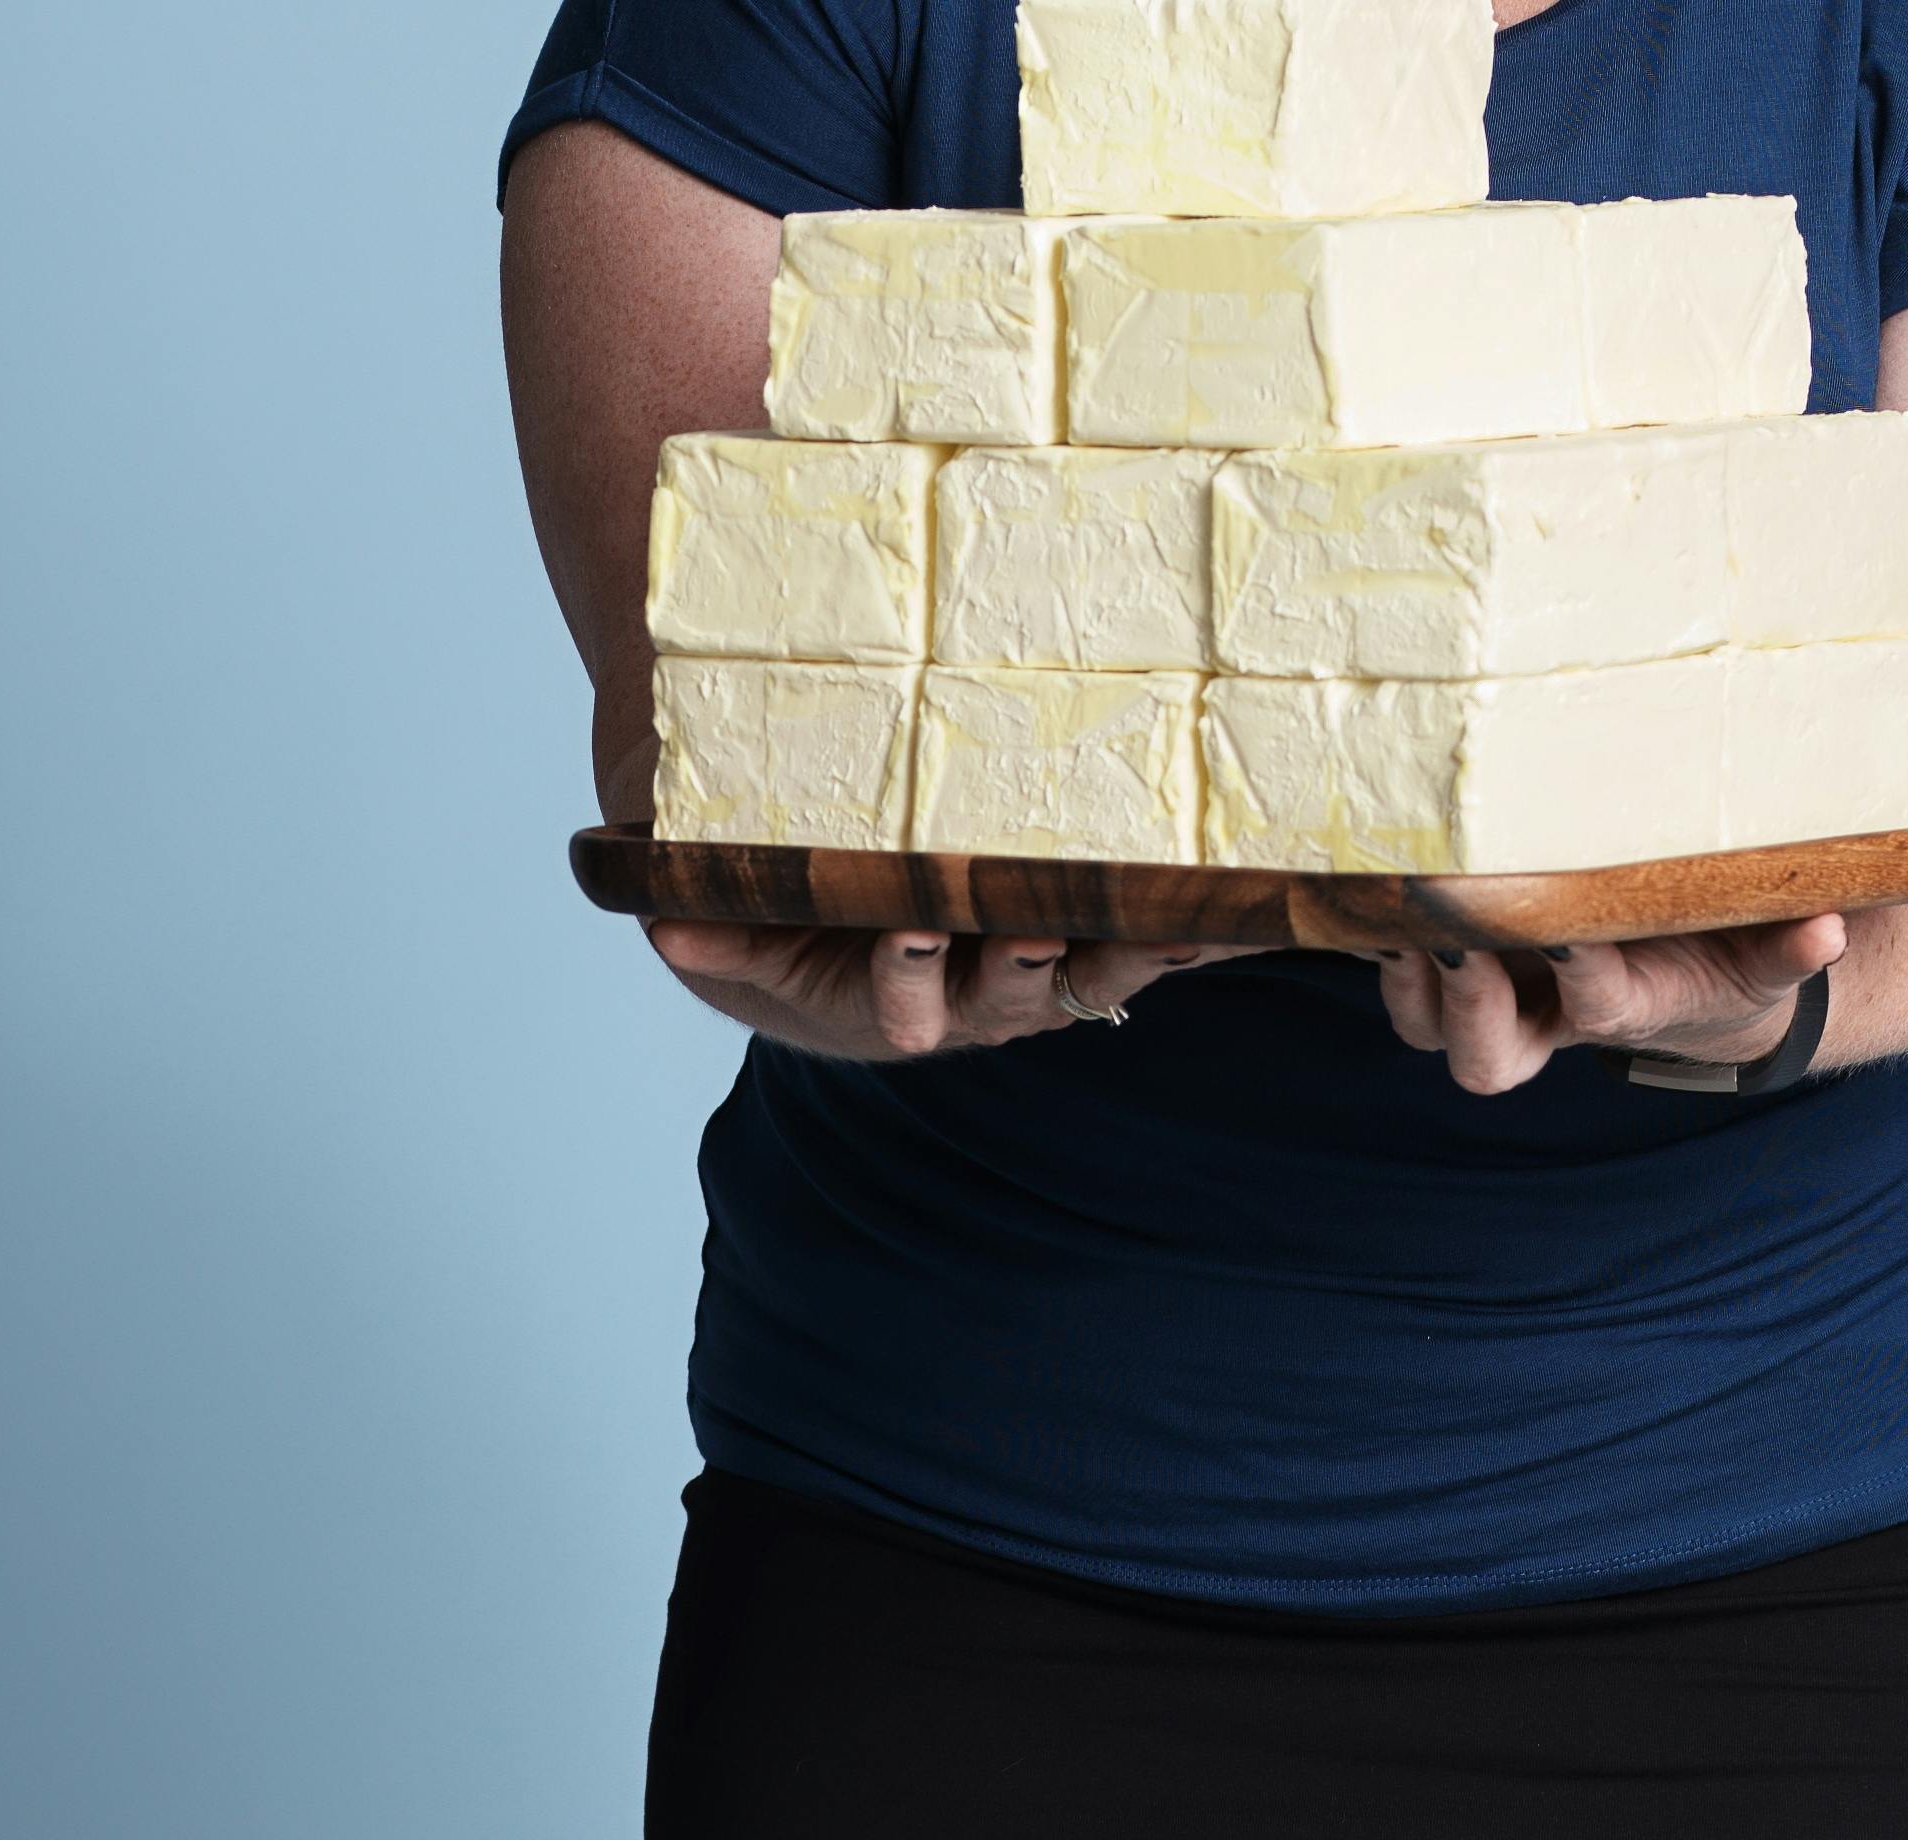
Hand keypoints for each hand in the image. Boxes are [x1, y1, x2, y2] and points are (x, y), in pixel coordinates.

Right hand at [645, 920, 1257, 1061]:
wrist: (875, 951)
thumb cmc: (814, 933)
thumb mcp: (763, 936)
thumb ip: (723, 930)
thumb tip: (662, 918)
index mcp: (900, 1000)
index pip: (903, 995)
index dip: (908, 971)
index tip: (905, 924)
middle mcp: (984, 1000)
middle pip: (1014, 989)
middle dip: (1028, 962)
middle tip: (1038, 924)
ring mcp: (1049, 977)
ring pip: (1097, 971)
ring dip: (1137, 951)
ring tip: (1174, 919)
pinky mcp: (1101, 944)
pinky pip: (1153, 942)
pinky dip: (1194, 930)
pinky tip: (1245, 906)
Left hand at [1372, 914, 1844, 1095]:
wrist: (1678, 976)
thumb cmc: (1718, 955)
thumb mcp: (1763, 954)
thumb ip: (1789, 947)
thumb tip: (1827, 926)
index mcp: (1629, 1008)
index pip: (1600, 1005)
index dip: (1583, 977)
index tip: (1573, 932)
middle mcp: (1549, 1020)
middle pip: (1488, 1056)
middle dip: (1468, 1004)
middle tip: (1457, 935)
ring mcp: (1495, 1000)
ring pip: (1426, 1027)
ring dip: (1404, 978)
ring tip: (1390, 907)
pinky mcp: (1452, 966)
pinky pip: (1392, 968)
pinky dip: (1367, 938)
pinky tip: (1352, 880)